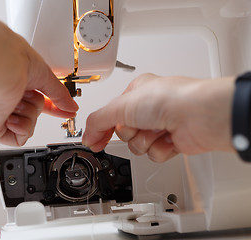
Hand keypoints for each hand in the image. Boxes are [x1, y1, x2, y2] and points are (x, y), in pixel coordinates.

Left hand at [0, 22, 77, 145]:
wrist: (0, 68)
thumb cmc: (14, 60)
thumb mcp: (45, 76)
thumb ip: (59, 95)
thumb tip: (71, 107)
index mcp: (13, 84)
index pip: (36, 102)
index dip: (52, 108)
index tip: (66, 111)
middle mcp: (2, 99)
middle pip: (33, 114)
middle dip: (36, 106)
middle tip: (27, 92)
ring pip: (27, 127)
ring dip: (28, 114)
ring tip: (16, 100)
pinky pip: (18, 139)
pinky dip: (21, 128)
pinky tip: (11, 115)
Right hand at [82, 73, 235, 161]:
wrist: (201, 115)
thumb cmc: (170, 98)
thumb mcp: (122, 106)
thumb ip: (98, 121)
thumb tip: (87, 135)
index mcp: (136, 93)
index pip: (111, 114)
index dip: (102, 128)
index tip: (93, 140)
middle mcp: (149, 108)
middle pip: (124, 132)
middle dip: (130, 133)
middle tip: (139, 124)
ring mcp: (161, 124)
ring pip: (139, 145)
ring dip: (145, 141)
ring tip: (157, 130)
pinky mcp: (172, 140)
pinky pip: (154, 153)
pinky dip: (160, 148)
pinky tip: (168, 138)